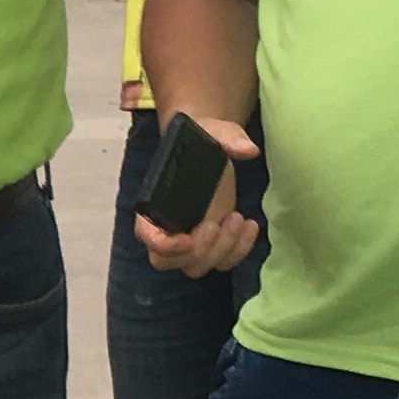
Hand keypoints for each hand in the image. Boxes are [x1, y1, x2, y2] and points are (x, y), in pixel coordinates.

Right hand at [126, 115, 263, 278]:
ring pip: (197, 268)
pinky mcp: (213, 244)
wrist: (213, 146)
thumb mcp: (214, 131)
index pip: (147, 235)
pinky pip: (222, 263)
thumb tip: (246, 148)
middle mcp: (167, 227)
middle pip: (168, 262)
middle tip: (218, 223)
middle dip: (197, 251)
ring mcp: (190, 240)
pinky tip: (251, 224)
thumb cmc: (204, 139)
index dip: (162, 244)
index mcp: (154, 203)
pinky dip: (239, 251)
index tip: (188, 237)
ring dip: (221, 251)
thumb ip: (227, 136)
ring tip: (239, 218)